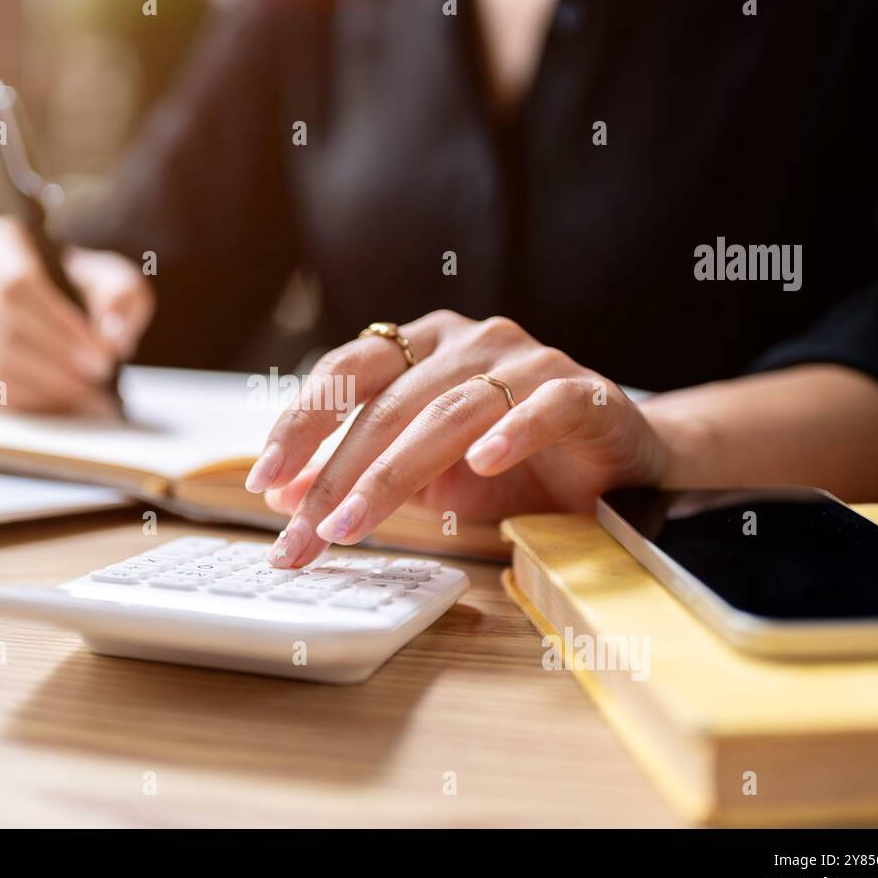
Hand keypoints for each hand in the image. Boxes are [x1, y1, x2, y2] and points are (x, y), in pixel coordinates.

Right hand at [0, 216, 153, 413]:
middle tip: (98, 377)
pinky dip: (26, 401)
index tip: (103, 353)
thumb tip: (112, 334)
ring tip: (88, 394)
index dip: (59, 326)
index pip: (15, 284)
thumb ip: (122, 297)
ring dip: (46, 386)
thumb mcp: (116, 282)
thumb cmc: (84, 291)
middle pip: (3, 327)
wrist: (57, 308)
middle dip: (57, 360)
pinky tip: (60, 402)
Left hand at [246, 311, 669, 567]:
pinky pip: (545, 407)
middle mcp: (471, 341)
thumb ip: (361, 473)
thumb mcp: (423, 474)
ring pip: (449, 413)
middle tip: (302, 536)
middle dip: (335, 476)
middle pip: (388, 405)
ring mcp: (529, 361)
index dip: (302, 422)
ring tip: (352, 526)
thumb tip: (285, 497)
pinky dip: (512, 433)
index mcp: (424, 346)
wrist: (614, 462)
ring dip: (393, 474)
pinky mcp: (586, 392)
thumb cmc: (513, 463)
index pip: (347, 370)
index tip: (264, 479)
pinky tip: (480, 465)